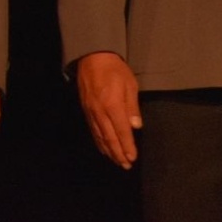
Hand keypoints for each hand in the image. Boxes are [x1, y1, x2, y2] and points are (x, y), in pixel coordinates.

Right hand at [75, 51, 141, 168]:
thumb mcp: (130, 85)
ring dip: (108, 150)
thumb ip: (132, 107)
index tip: (133, 158)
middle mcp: (100, 111)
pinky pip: (92, 128)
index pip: (122, 131)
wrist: (92, 57)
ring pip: (99, 135)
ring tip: (116, 161)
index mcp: (112, 105)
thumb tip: (136, 126)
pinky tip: (103, 147)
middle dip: (118, 153)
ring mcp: (91, 111)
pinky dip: (98, 140)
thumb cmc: (115, 69)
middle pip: (109, 137)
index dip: (128, 146)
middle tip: (125, 165)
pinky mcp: (86, 108)